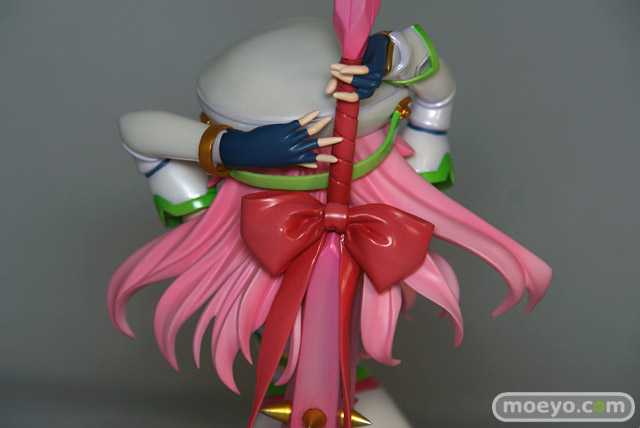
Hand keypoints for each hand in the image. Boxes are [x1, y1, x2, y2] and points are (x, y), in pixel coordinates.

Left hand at [219, 111, 340, 168]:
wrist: (250, 150)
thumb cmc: (266, 157)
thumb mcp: (283, 162)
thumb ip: (299, 161)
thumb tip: (313, 165)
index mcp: (294, 158)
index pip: (313, 158)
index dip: (326, 159)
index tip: (337, 160)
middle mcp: (294, 149)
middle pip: (315, 144)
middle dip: (329, 141)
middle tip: (341, 139)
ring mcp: (289, 139)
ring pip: (308, 132)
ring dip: (320, 125)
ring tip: (329, 119)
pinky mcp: (284, 129)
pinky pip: (298, 123)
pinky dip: (308, 117)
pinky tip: (315, 112)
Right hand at [325, 33, 390, 102]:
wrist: (376, 43)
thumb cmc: (361, 58)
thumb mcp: (346, 70)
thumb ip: (337, 81)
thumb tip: (328, 92)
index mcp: (366, 88)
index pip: (357, 98)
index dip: (346, 97)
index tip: (334, 95)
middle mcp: (373, 84)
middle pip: (359, 89)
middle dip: (343, 81)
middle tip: (333, 74)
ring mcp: (378, 75)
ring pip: (361, 80)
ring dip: (346, 75)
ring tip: (336, 69)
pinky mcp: (379, 66)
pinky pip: (365, 71)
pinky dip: (353, 70)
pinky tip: (344, 69)